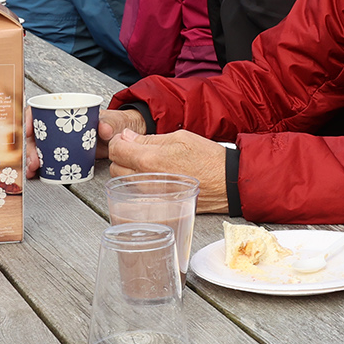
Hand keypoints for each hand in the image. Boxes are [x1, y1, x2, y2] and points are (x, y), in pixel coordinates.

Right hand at [24, 105, 144, 176]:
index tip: (29, 132)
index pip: (41, 110)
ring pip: (40, 147)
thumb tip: (104, 128)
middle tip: (34, 161)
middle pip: (38, 134)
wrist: (124, 136)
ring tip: (33, 170)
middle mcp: (61, 125)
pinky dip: (41, 165)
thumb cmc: (117, 122)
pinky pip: (49, 157)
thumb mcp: (114, 120)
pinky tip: (36, 173)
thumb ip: (110, 123)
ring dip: (33, 158)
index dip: (30, 119)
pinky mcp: (66, 153)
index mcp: (68, 112)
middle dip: (32, 148)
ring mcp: (62, 140)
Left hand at [106, 128, 228, 211]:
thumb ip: (149, 139)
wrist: (228, 182)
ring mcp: (151, 196)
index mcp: (150, 159)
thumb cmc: (208, 159)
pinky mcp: (158, 206)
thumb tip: (128, 137)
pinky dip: (140, 186)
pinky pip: (138, 195)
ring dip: (129, 172)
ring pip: (125, 184)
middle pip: (115, 168)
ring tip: (146, 164)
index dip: (119, 141)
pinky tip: (153, 179)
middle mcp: (146, 181)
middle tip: (135, 150)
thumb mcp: (179, 138)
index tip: (126, 140)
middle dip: (122, 157)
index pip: (116, 150)